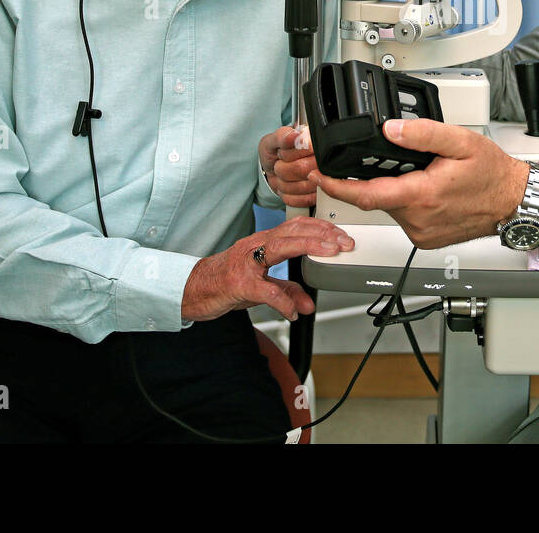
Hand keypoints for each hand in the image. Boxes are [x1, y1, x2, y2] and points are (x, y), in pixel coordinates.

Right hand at [181, 216, 353, 322]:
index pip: (296, 226)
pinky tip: (294, 311)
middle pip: (293, 231)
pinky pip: (265, 291)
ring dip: (308, 248)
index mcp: (263, 242)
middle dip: (322, 234)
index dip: (321, 228)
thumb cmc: (226, 280)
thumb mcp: (261, 285)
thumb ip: (286, 292)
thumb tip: (308, 305)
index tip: (342, 236)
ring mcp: (246, 264)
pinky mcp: (238, 284)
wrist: (193, 290)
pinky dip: (283, 301)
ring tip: (329, 255)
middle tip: (344, 243)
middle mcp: (256, 247)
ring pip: (280, 247)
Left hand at [259, 125, 319, 207]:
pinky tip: (287, 187)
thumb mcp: (272, 141)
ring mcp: (324, 178)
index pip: (307, 149)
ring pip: (304, 186)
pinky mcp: (319, 194)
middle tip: (279, 165)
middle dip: (283, 169)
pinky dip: (290, 196)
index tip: (281, 153)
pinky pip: (305, 200)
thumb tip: (295, 135)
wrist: (274, 170)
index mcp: (314, 141)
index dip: (289, 154)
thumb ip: (282, 136)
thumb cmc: (275, 154)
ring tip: (282, 176)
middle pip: (304, 169)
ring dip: (285, 184)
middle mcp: (323, 159)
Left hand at [310, 118, 529, 248]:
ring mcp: (422, 233)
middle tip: (392, 160)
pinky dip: (407, 203)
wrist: (513, 202)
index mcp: (422, 195)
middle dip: (374, 179)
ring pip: (391, 208)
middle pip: (377, 198)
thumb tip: (390, 130)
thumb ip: (424, 133)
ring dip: (394, 191)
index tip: (318, 175)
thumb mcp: (461, 142)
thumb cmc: (492, 174)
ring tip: (420, 174)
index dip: (336, 186)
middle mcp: (419, 220)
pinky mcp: (426, 240)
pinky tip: (426, 191)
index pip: (366, 195)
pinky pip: (404, 219)